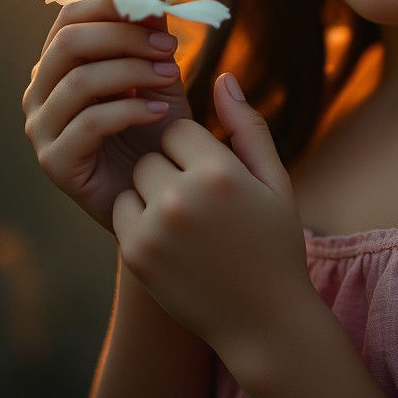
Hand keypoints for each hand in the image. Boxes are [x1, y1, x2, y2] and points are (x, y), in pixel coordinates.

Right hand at [22, 0, 191, 230]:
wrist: (160, 196)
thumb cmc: (158, 131)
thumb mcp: (161, 74)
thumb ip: (153, 37)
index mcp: (59, 63)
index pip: (70, 17)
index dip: (113, 5)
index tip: (160, 8)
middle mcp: (40, 92)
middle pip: (70, 43)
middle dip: (126, 37)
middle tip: (171, 47)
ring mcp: (42, 128)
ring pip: (80, 81)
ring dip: (133, 72)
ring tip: (171, 78)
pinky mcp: (55, 162)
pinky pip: (88, 123)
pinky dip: (130, 110)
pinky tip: (160, 111)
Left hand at [112, 73, 311, 362]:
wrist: (262, 320)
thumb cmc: (274, 241)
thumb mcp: (273, 180)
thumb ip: (247, 125)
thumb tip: (224, 77)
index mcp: (220, 173)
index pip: (179, 131)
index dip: (197, 149)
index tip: (215, 173)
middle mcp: (181, 198)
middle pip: (154, 154)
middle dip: (172, 167)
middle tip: (201, 198)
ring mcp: (153, 230)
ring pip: (136, 180)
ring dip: (153, 190)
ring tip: (187, 218)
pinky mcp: (135, 255)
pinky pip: (123, 211)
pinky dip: (140, 217)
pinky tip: (173, 238)